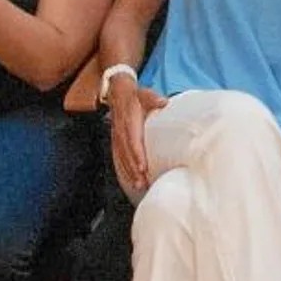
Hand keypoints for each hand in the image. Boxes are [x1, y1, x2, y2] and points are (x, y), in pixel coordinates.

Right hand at [108, 75, 166, 195]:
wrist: (118, 94)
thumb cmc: (136, 96)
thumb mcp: (145, 94)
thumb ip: (153, 99)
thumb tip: (163, 102)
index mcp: (129, 122)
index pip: (133, 142)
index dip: (137, 155)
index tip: (142, 168)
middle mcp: (122, 132)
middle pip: (127, 155)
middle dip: (134, 170)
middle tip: (142, 184)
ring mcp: (118, 138)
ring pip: (122, 159)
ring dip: (129, 173)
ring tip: (138, 186)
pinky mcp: (117, 142)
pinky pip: (119, 158)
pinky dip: (124, 170)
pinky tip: (130, 180)